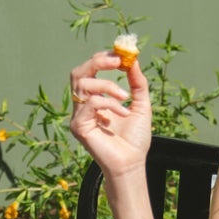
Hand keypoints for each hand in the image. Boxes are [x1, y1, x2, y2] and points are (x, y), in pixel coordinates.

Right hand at [68, 49, 151, 177]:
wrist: (132, 163)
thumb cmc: (135, 138)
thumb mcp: (140, 104)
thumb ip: (137, 82)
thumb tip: (133, 59)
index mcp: (95, 98)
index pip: (90, 70)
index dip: (102, 58)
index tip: (120, 54)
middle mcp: (83, 105)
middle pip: (79, 72)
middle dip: (97, 62)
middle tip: (117, 61)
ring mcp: (79, 116)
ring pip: (84, 84)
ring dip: (108, 85)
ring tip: (125, 97)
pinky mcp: (78, 126)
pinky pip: (90, 103)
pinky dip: (109, 104)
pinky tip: (123, 114)